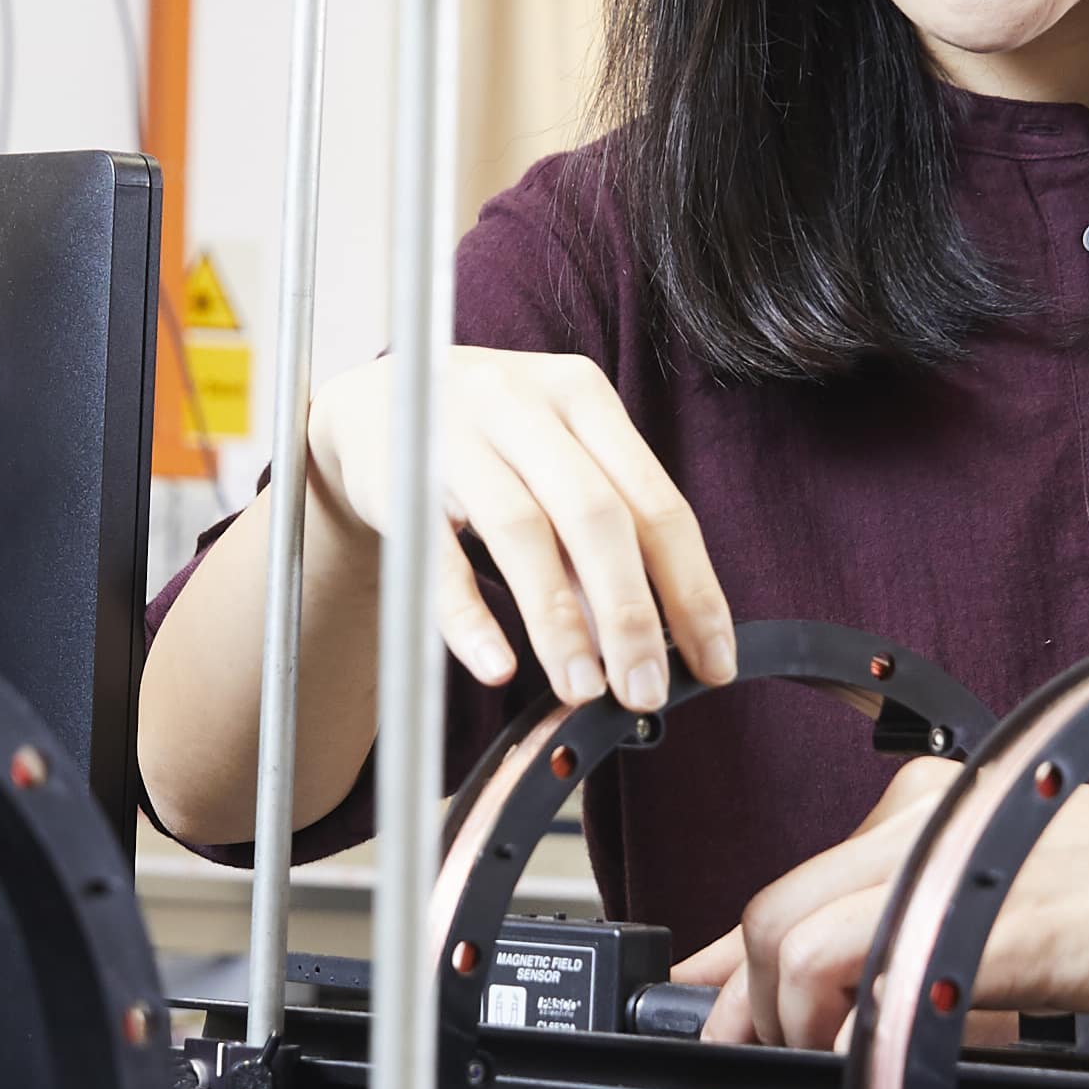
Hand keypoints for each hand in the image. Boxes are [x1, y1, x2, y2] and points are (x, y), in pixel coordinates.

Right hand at [302, 347, 735, 712]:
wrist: (375, 404)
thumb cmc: (492, 445)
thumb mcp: (554, 468)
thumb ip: (598, 545)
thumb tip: (641, 644)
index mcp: (585, 397)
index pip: (657, 503)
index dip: (692, 589)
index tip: (714, 664)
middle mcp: (526, 405)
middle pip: (596, 515)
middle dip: (630, 613)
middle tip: (646, 691)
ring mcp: (458, 434)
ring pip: (521, 532)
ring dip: (558, 621)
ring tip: (582, 690)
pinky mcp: (398, 475)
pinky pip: (436, 555)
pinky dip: (468, 616)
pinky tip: (496, 667)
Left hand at [679, 771, 1088, 1049]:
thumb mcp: (1018, 891)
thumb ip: (927, 926)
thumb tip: (849, 997)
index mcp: (928, 808)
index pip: (789, 880)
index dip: (726, 961)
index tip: (706, 1010)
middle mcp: (924, 824)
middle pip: (769, 913)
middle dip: (745, 1006)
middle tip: (765, 1063)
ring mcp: (952, 867)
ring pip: (794, 945)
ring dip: (790, 1027)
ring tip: (835, 1071)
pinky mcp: (991, 922)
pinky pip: (870, 977)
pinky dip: (852, 1034)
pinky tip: (882, 1063)